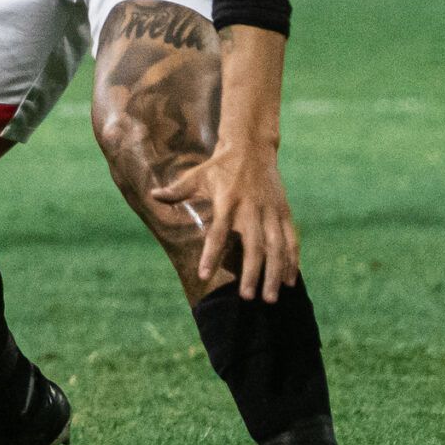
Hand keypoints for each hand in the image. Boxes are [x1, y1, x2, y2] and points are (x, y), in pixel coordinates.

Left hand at [152, 148, 300, 301]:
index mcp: (227, 201)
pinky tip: (290, 280)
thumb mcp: (196, 175)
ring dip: (274, 273)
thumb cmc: (220, 165)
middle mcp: (251, 208)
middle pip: (253, 245)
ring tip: (270, 298)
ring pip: (276, 247)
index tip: (204, 276)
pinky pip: (291, 239)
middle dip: (251, 273)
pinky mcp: (284, 211)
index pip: (218, 232)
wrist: (252, 146)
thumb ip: (177, 190)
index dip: (211, 254)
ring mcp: (270, 211)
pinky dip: (291, 260)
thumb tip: (152, 195)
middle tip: (246, 297)